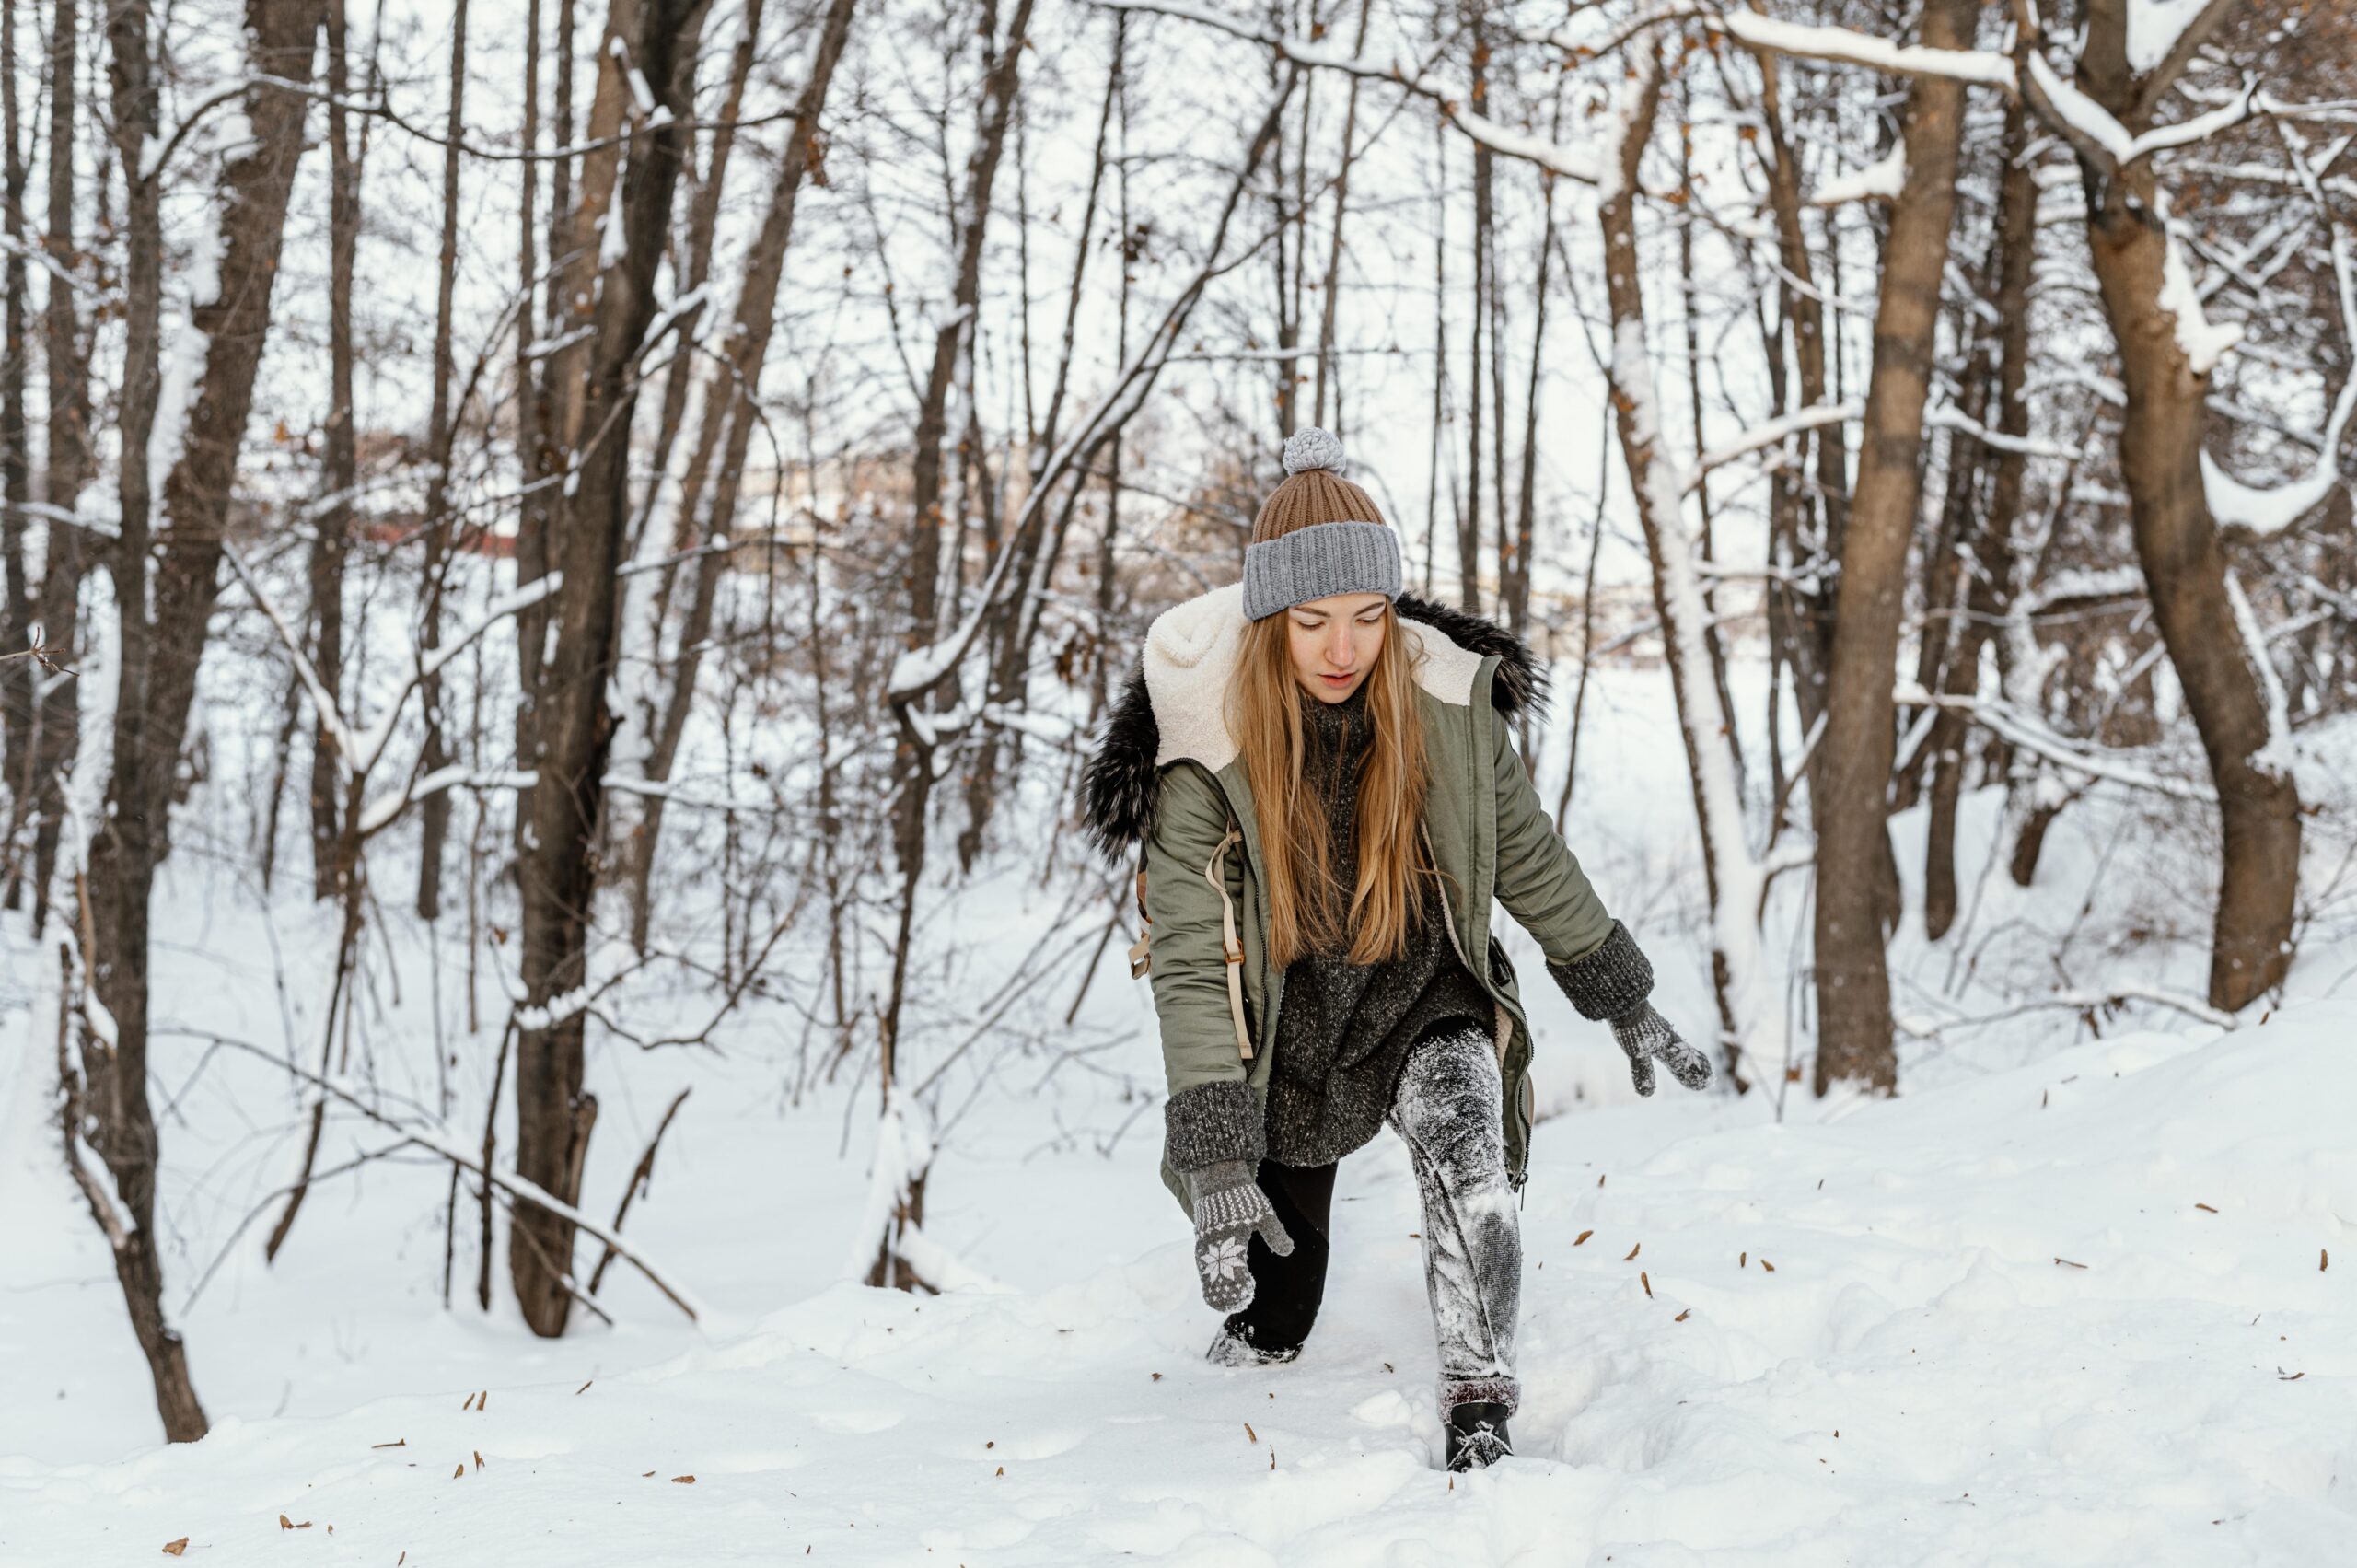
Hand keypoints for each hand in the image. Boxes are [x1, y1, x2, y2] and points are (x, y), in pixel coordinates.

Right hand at [1186, 1159, 1292, 1310]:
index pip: (1235, 1275)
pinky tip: (1211, 1279)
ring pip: (1206, 1271)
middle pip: (1216, 1279)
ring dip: (1213, 1287)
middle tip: (1234, 1306)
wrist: (1217, 1172)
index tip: (1249, 1296)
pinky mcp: (1200, 1234)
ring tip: (1219, 1302)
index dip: (1240, 1290)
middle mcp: (1214, 1245)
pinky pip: (1201, 1260)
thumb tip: (1288, 1251)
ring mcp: (1204, 1240)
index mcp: (1231, 1242)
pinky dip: (1206, 1274)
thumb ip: (1275, 1234)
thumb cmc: (1243, 1194)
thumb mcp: (1264, 1213)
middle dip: (1224, 1295)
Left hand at [1610, 1000, 1712, 1095]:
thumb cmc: (1632, 1026)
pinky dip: (1665, 1041)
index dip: (1697, 1071)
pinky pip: (1660, 1033)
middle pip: (1683, 1051)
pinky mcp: (1645, 1019)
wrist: (1623, 997)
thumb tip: (1647, 1094)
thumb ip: (1643, 1071)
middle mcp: (1666, 1034)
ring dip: (1680, 1050)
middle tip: (1704, 1067)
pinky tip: (1658, 1037)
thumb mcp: (1637, 1051)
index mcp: (1668, 1043)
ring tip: (1683, 1054)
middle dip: (1692, 1061)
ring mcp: (1656, 1026)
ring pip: (1672, 1041)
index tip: (1708, 1080)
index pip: (1687, 1061)